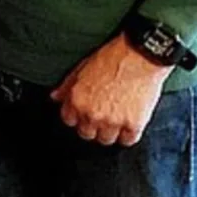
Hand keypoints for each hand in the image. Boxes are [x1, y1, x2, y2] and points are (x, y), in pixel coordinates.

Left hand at [50, 35, 173, 145]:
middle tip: (102, 114)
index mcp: (77, 100)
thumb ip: (67, 86)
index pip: (69, 121)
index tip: (84, 112)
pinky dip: (129, 134)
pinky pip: (128, 140)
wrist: (140, 56)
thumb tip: (55, 97)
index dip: (77, 116)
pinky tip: (130, 121)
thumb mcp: (82, 68)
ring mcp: (113, 121)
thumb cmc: (112, 58)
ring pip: (106, 140)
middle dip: (92, 125)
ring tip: (116, 117)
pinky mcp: (133, 125)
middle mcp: (92, 113)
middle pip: (86, 133)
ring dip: (110, 131)